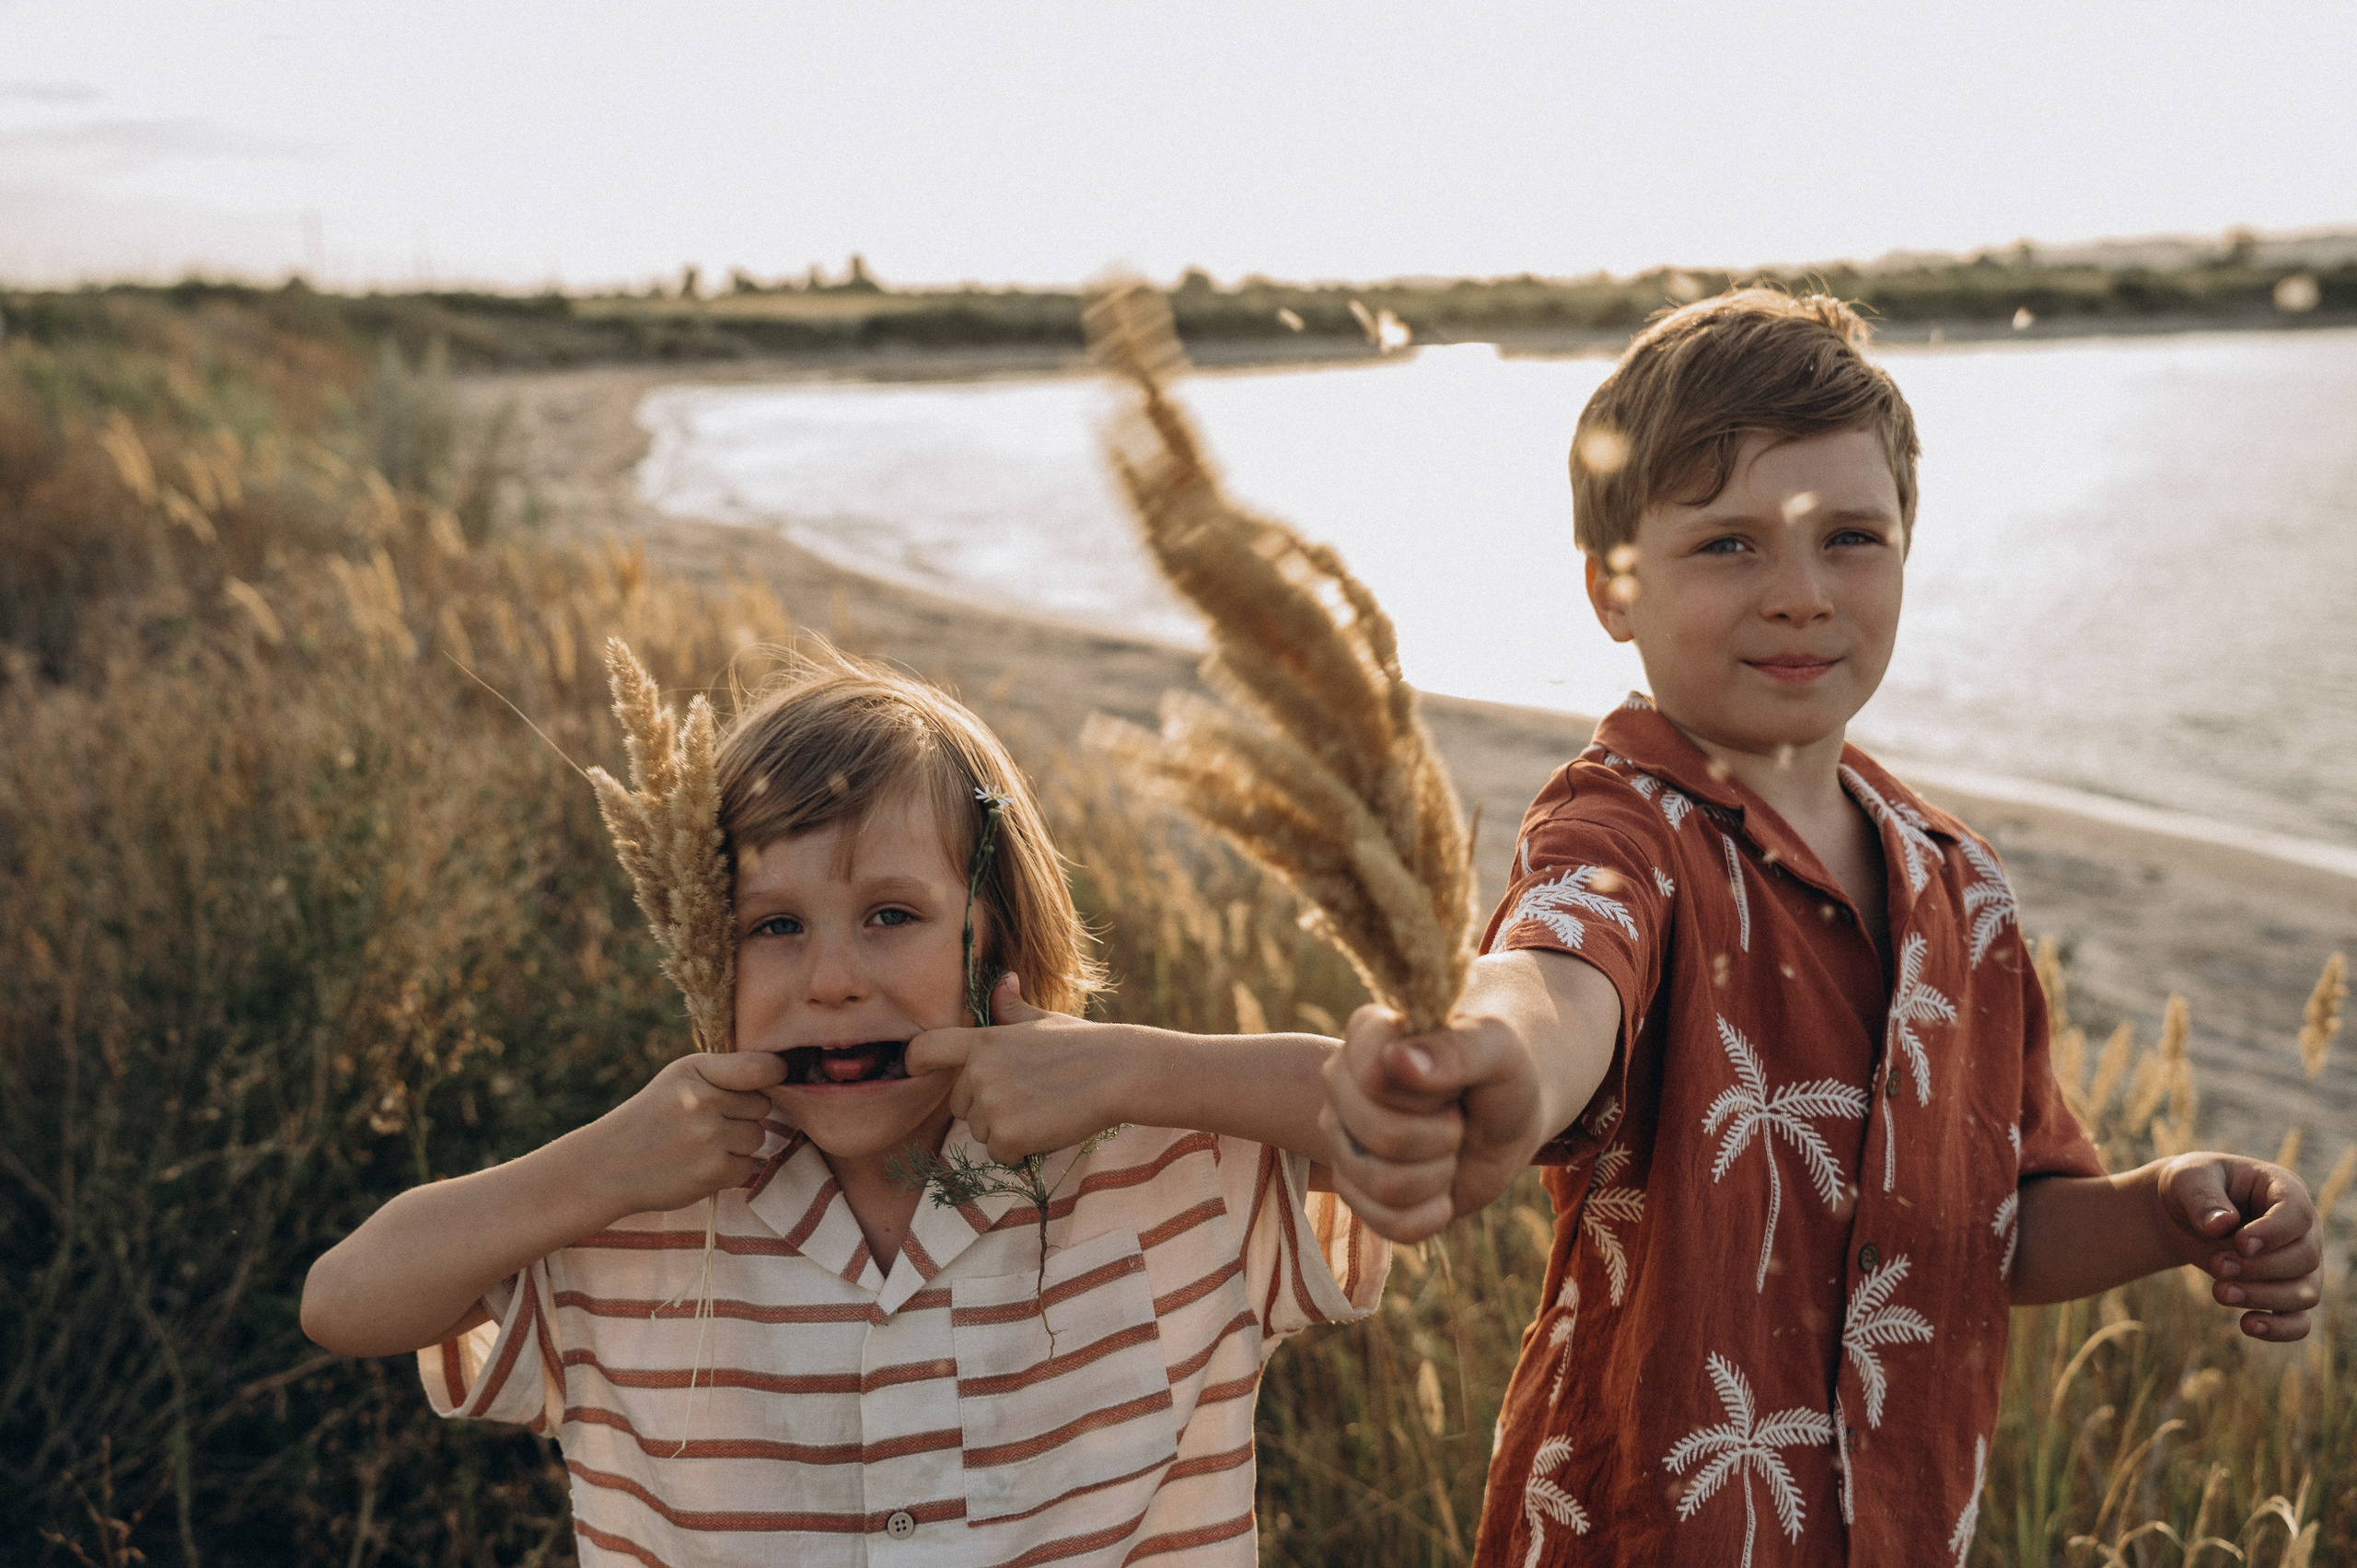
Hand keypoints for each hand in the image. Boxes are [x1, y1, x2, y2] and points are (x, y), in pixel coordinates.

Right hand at [577, 1051, 787, 1219]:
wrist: (608, 1166)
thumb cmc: (653, 1116)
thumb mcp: (679, 1079)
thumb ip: (725, 1072)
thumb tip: (780, 1073)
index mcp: (696, 1071)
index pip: (761, 1067)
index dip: (774, 1074)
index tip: (775, 1078)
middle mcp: (703, 1101)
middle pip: (763, 1106)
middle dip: (744, 1115)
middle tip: (709, 1123)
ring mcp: (710, 1138)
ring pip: (758, 1137)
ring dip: (739, 1145)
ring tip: (702, 1145)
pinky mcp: (714, 1172)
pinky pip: (750, 1167)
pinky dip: (732, 1170)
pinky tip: (702, 1165)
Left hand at [904, 975, 1122, 1162]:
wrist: (1117, 1072)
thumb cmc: (1084, 1044)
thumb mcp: (1043, 1020)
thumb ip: (1012, 1009)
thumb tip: (1005, 978)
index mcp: (984, 1041)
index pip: (925, 1049)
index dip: (914, 1062)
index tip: (915, 1070)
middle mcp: (979, 1072)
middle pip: (960, 1105)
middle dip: (986, 1108)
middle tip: (1028, 1097)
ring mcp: (992, 1105)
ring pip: (981, 1133)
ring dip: (1006, 1130)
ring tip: (1043, 1110)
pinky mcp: (1008, 1136)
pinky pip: (1000, 1154)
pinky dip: (1021, 1150)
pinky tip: (1048, 1128)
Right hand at [1321, 1003, 1535, 1242]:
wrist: (1506, 1123)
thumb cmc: (1501, 1077)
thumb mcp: (1499, 1050)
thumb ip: (1456, 1049)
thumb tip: (1397, 1060)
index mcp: (1367, 1035)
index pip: (1377, 1079)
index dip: (1431, 1094)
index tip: (1452, 1082)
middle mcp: (1341, 1084)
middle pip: (1385, 1137)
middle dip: (1443, 1137)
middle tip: (1456, 1118)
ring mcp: (1340, 1139)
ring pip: (1384, 1184)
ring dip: (1439, 1176)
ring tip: (1447, 1149)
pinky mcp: (1353, 1189)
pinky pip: (1388, 1224)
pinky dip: (1431, 1215)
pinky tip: (1442, 1192)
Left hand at [2153, 1154, 2320, 1339]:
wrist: (2180, 1214)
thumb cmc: (2190, 1188)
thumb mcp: (2188, 1179)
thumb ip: (2203, 1198)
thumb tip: (2220, 1225)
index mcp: (2284, 1190)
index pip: (2297, 1214)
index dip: (2273, 1233)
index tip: (2239, 1243)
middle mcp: (2302, 1229)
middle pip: (2305, 1258)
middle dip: (2260, 1268)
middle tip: (2216, 1265)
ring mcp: (2298, 1264)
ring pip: (2305, 1293)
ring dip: (2264, 1298)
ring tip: (2219, 1293)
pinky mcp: (2284, 1293)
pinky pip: (2299, 1322)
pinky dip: (2279, 1329)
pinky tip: (2247, 1326)